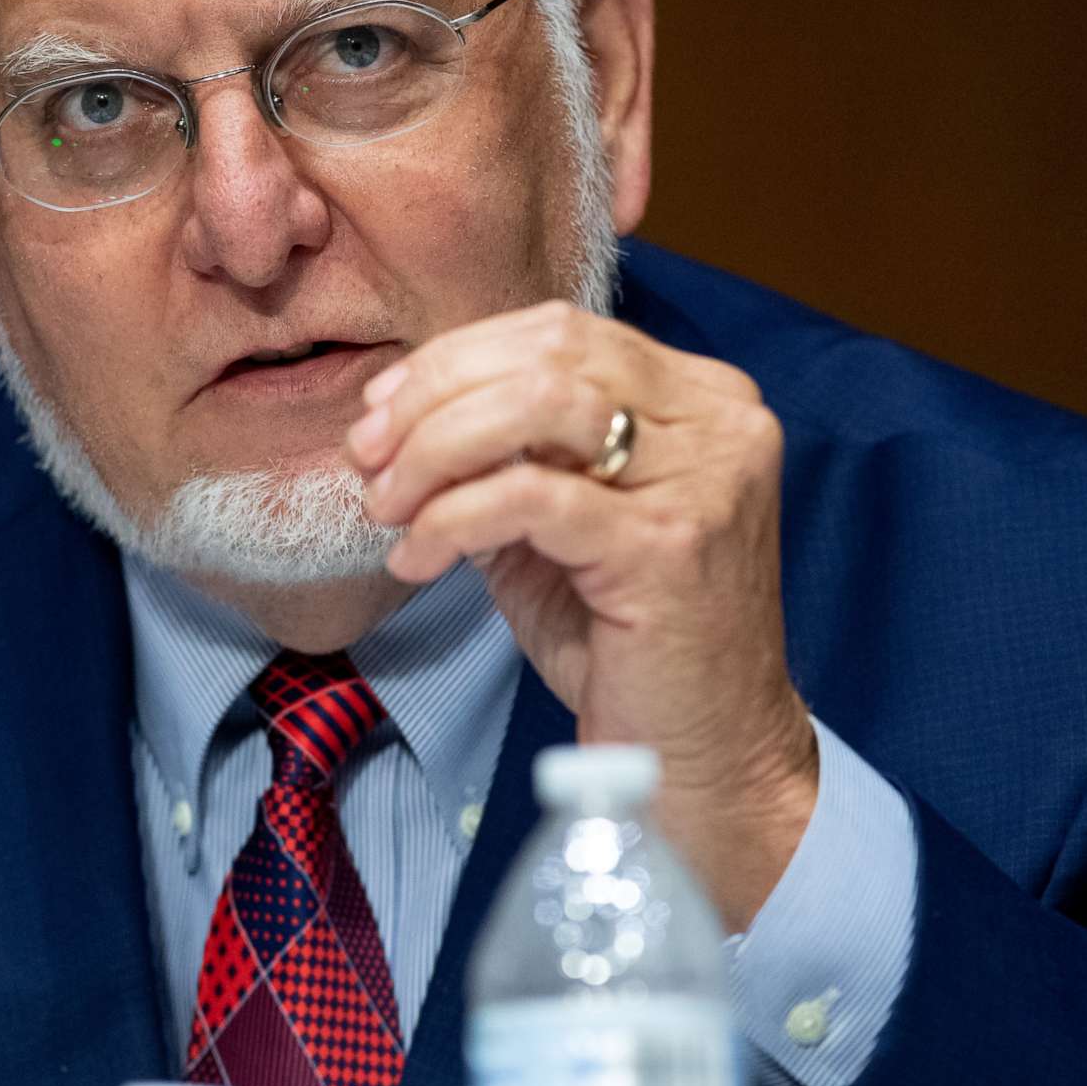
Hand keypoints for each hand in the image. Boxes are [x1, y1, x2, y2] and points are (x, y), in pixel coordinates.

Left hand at [343, 300, 817, 927]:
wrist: (703, 755)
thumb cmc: (628, 642)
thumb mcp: (557, 524)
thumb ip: (504, 456)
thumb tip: (396, 414)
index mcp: (700, 398)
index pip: (561, 330)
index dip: (456, 359)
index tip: (381, 412)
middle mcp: (719, 421)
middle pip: (546, 353)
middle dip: (432, 399)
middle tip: (367, 458)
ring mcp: (704, 479)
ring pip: (537, 406)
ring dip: (435, 450)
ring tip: (389, 508)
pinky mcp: (668, 546)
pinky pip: (529, 497)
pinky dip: (452, 519)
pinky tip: (417, 558)